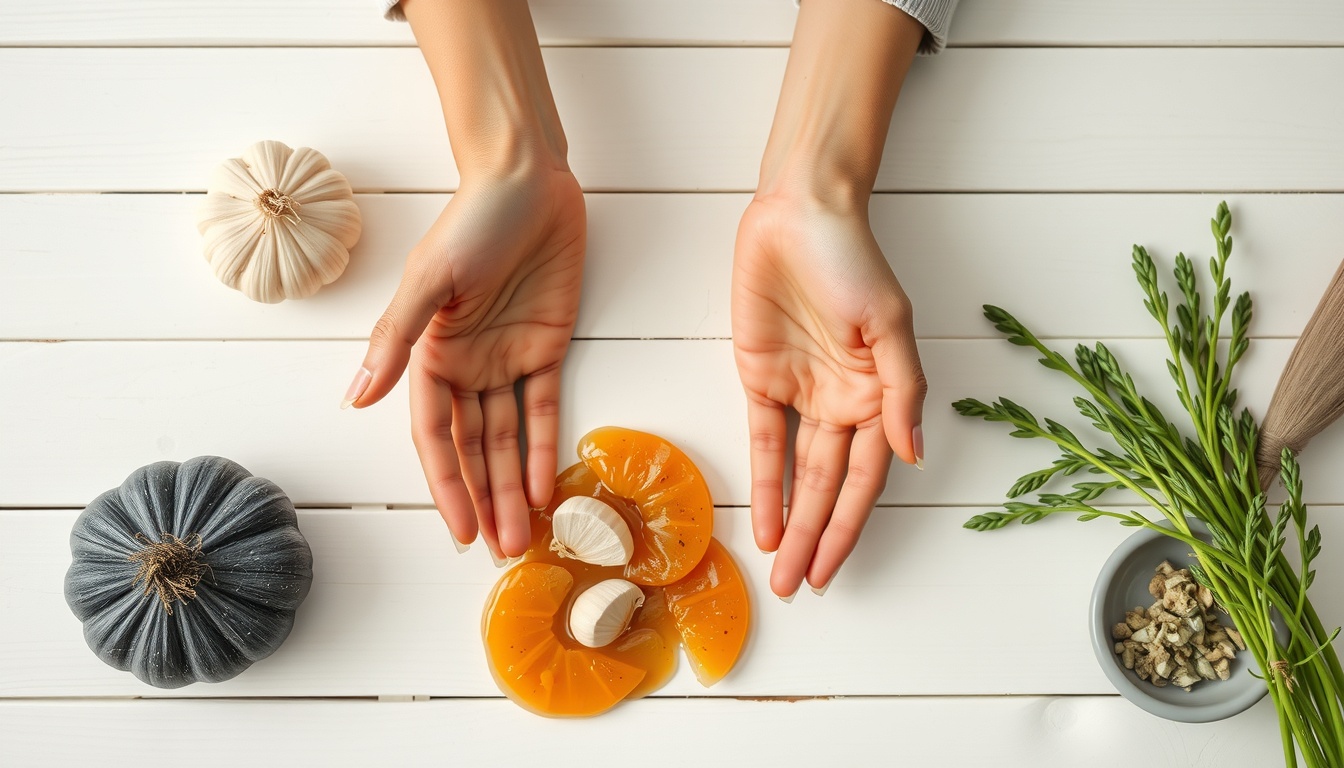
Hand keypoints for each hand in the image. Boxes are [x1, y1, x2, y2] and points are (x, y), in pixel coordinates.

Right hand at [347, 167, 585, 558]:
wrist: (526, 181)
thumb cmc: (471, 222)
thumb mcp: (427, 282)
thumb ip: (395, 343)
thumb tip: (354, 399)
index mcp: (429, 356)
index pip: (436, 437)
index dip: (448, 485)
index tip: (462, 531)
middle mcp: (466, 367)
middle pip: (475, 449)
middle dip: (487, 500)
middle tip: (501, 552)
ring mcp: (507, 360)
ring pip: (508, 440)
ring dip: (515, 487)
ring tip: (525, 538)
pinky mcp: (547, 348)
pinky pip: (544, 409)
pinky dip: (545, 449)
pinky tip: (549, 488)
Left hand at [732, 193, 925, 598]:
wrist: (799, 212)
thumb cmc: (852, 258)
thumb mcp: (889, 323)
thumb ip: (901, 391)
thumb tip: (914, 454)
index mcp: (879, 395)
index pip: (865, 479)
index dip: (848, 526)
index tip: (831, 568)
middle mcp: (842, 403)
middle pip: (828, 487)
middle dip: (815, 538)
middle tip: (799, 586)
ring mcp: (800, 394)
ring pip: (796, 474)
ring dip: (791, 520)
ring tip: (781, 568)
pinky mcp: (760, 377)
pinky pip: (762, 441)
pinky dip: (764, 481)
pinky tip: (764, 519)